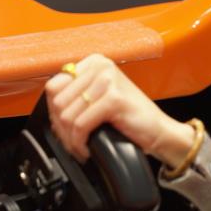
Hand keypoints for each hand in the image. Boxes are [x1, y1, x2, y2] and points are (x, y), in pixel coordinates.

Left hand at [44, 54, 194, 164]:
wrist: (160, 131)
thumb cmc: (131, 117)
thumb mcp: (100, 98)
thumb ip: (77, 94)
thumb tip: (50, 107)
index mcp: (95, 62)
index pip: (54, 86)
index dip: (55, 112)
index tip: (64, 128)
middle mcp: (101, 66)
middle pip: (57, 101)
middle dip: (61, 128)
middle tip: (73, 142)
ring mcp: (108, 81)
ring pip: (67, 115)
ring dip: (70, 139)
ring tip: (80, 146)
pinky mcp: (114, 99)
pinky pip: (80, 125)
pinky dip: (80, 143)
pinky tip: (88, 148)